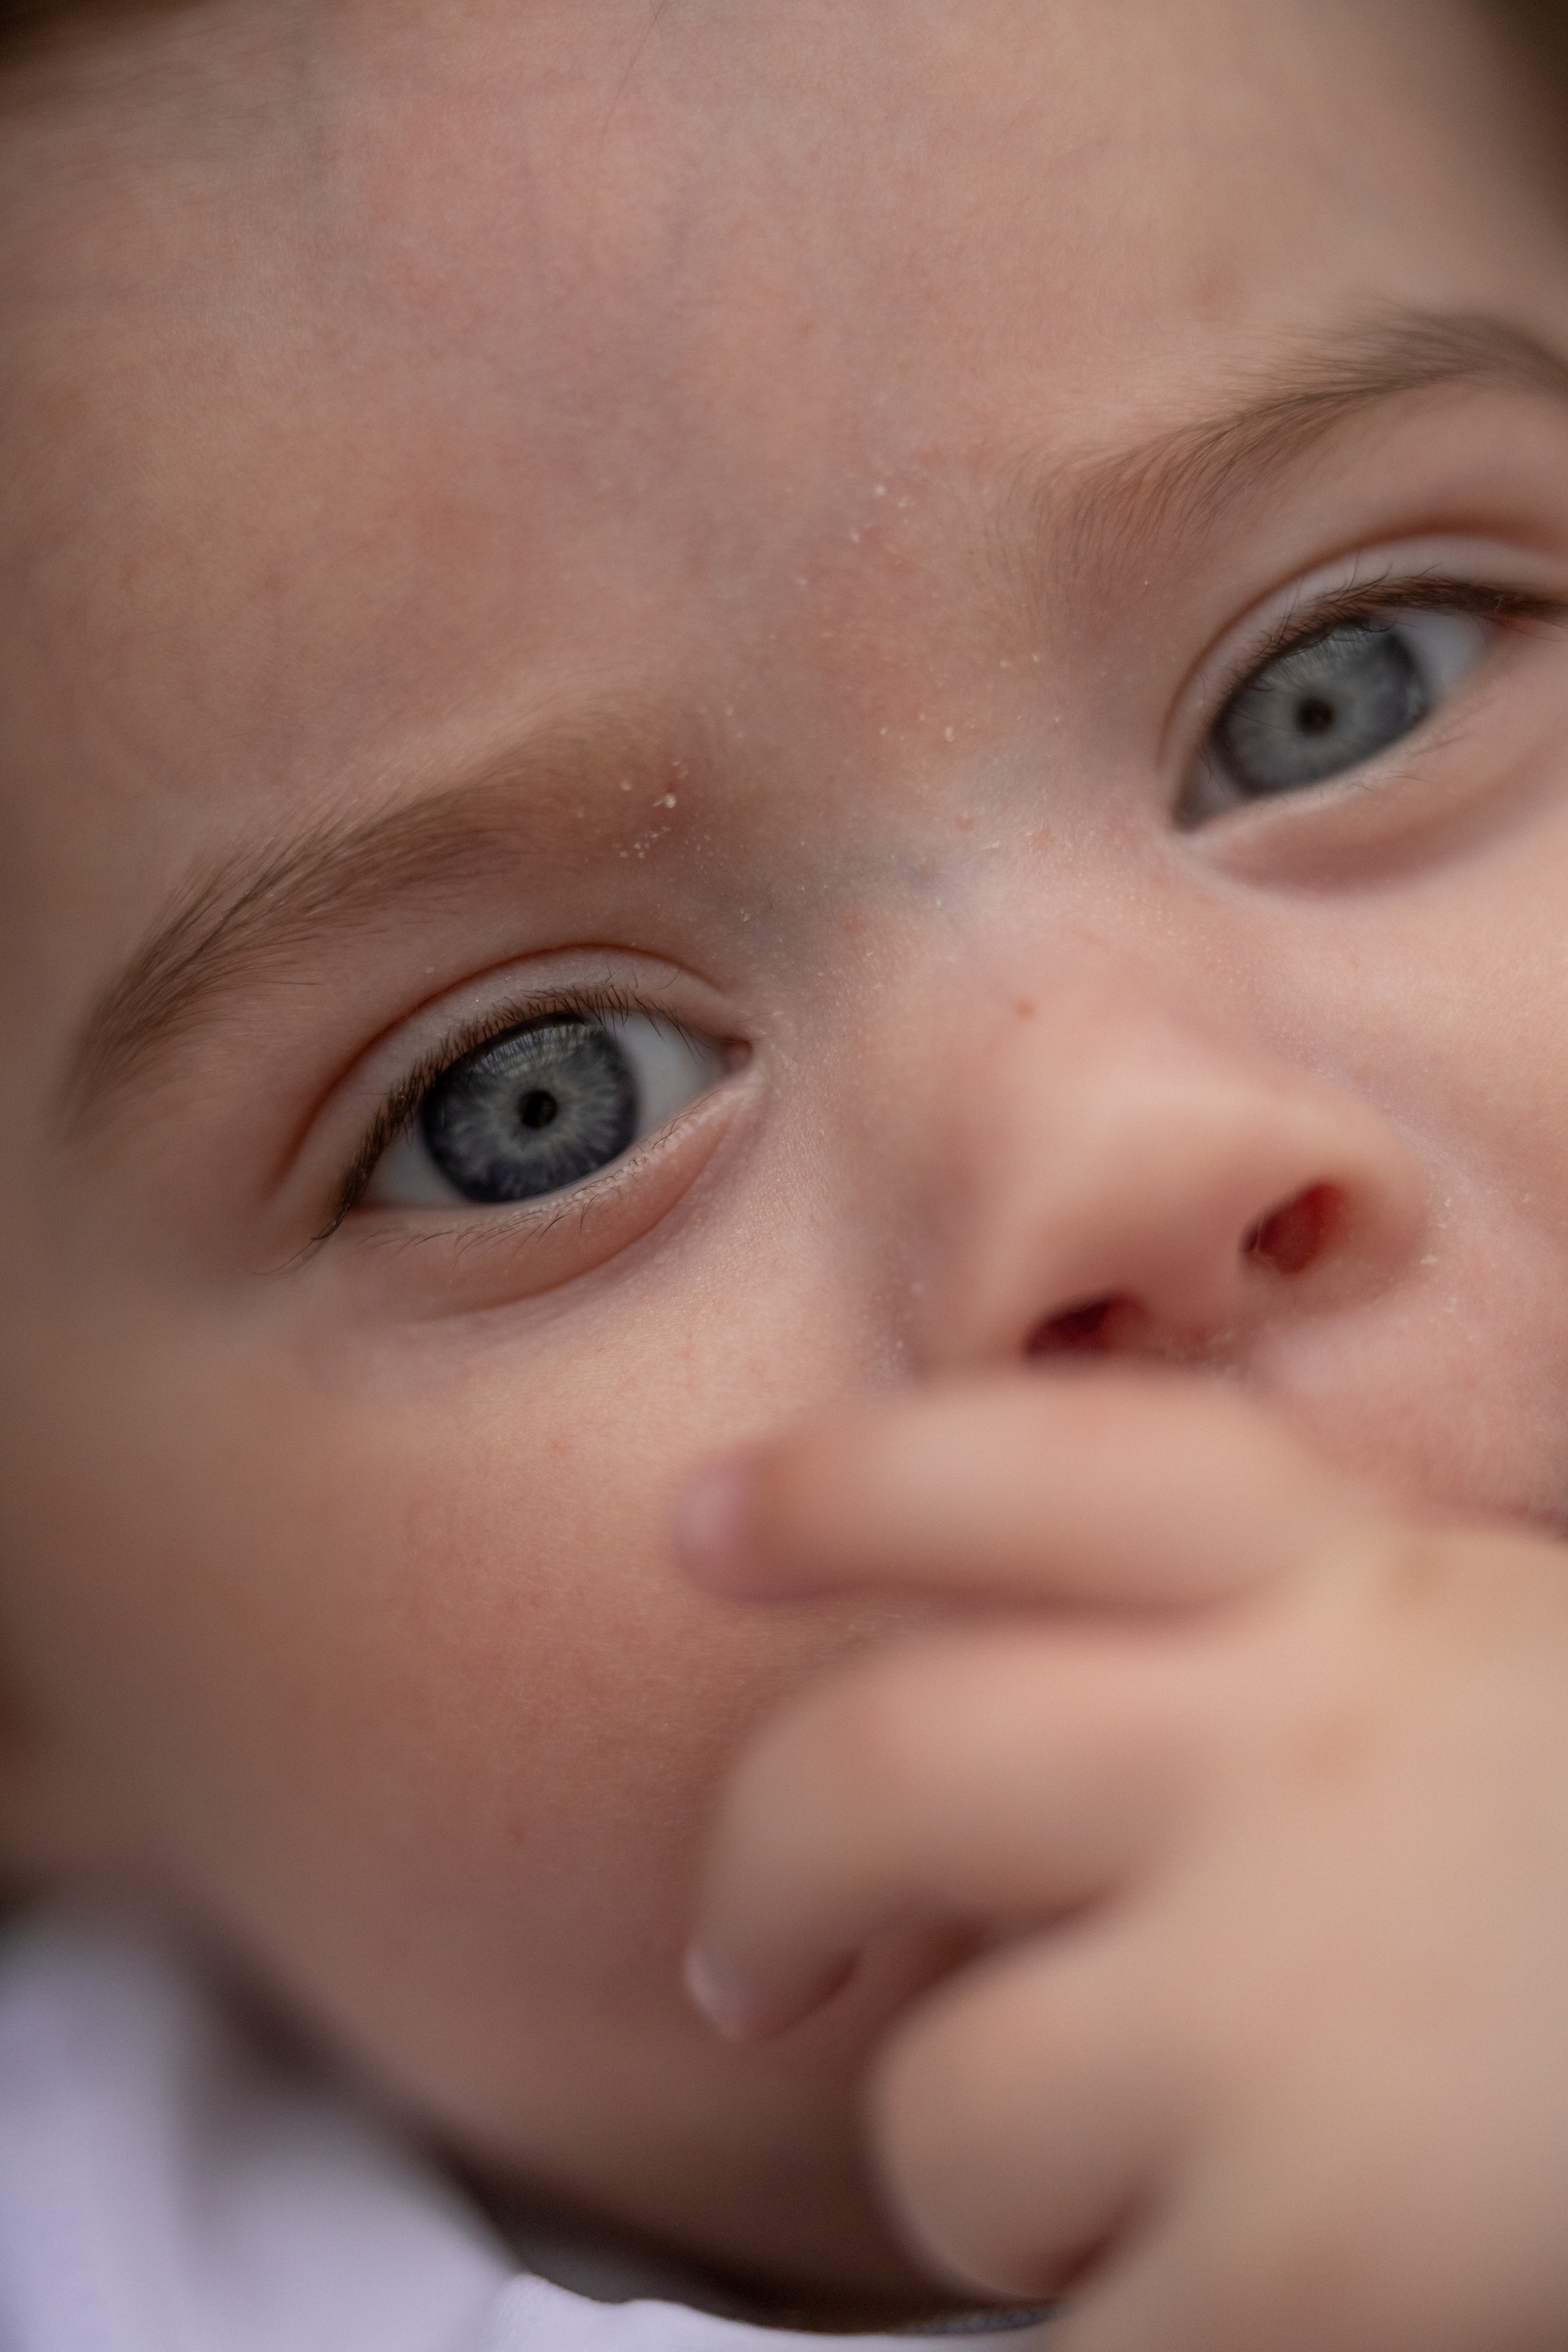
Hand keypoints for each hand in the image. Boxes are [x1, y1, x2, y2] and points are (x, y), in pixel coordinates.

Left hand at [678, 1369, 1567, 2351]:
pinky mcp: (1324, 2254)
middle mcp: (1298, 1750)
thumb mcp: (1468, 1668)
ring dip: (992, 2178)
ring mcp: (1298, 1999)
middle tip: (752, 1971)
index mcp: (1352, 1588)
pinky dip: (1124, 2337)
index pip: (1037, 1467)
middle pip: (880, 1765)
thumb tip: (981, 1741)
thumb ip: (1255, 1656)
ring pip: (949, 2108)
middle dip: (760, 1878)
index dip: (844, 1483)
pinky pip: (1075, 2330)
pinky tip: (1244, 2295)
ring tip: (1135, 2186)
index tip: (709, 1522)